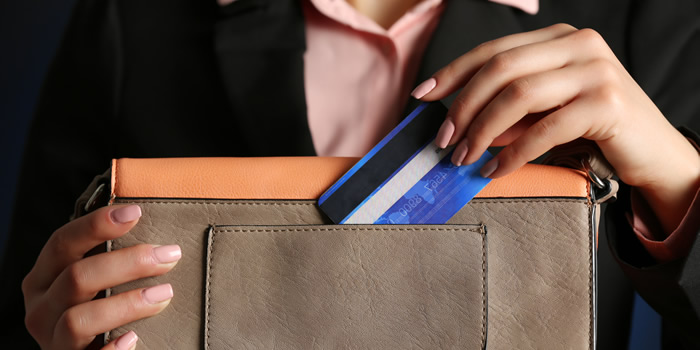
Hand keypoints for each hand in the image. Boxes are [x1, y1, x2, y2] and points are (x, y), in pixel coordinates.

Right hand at [22, 205, 181, 348]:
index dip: (96, 224)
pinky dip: (112, 349)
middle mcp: (41, 309)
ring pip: (80, 319)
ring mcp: (53, 341)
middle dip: (128, 262)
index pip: (62, 242)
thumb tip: (145, 216)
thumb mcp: (95, 281)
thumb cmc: (100, 310)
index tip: (136, 211)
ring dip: (127, 303)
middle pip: (77, 277)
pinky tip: (134, 337)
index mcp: (44, 278)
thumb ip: (109, 256)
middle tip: (169, 255)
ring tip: (165, 293)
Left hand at [412, 23, 699, 234]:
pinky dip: (513, 152)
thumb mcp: (546, 111)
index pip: (494, 50)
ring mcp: (596, 70)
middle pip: (500, 69)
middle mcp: (579, 44)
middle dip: (463, 107)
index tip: (423, 96)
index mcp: (559, 38)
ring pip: (518, 94)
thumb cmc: (594, 130)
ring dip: (482, 130)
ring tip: (464, 158)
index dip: (453, 72)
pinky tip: (496, 169)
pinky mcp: (607, 102)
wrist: (654, 153)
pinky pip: (545, 127)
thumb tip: (457, 124)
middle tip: (443, 141)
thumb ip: (509, 109)